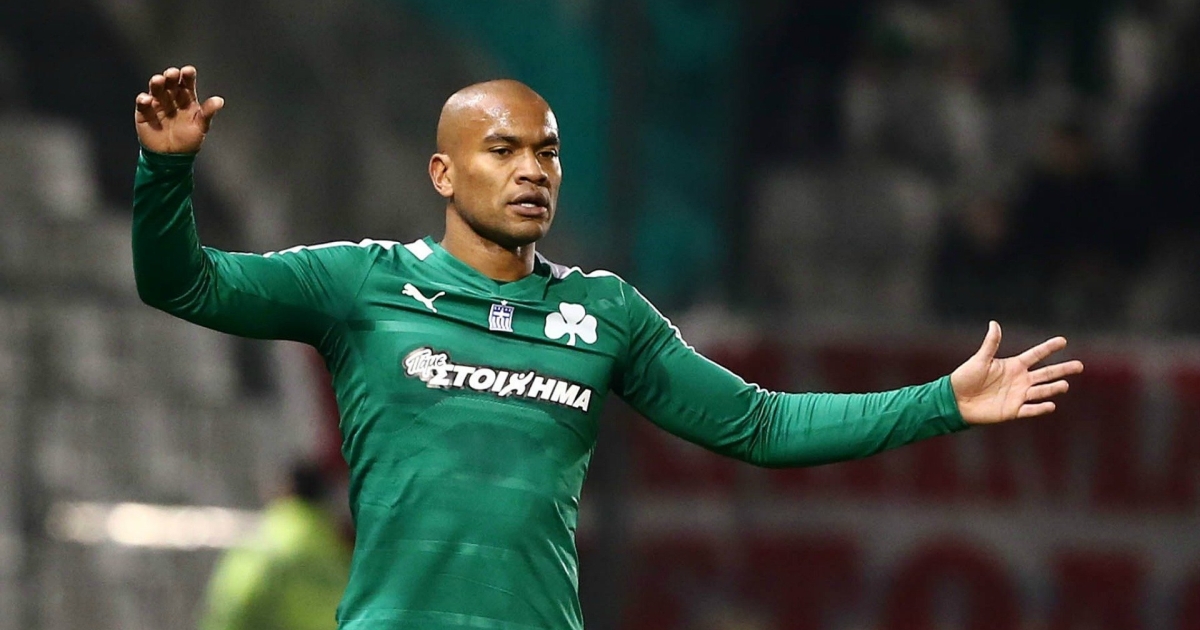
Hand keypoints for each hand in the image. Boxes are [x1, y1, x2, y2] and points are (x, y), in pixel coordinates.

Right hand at [134, 66, 223, 153]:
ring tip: (158, 81)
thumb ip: (208, 113)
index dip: (187, 76)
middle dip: (171, 76)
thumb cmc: (188, 140)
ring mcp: (158, 104)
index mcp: (187, 99)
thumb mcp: (201, 126)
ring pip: (156, 89)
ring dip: (157, 83)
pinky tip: (147, 99)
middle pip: (170, 83)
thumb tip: (219, 101)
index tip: (188, 71)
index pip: (187, 84)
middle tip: (172, 74)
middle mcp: (172, 99)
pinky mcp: (145, 113)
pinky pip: (143, 103)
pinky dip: (144, 100)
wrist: (172, 157)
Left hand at [950, 321, 1083, 424]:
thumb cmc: (965, 378)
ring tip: (1065, 385)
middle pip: (1046, 373)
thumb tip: (994, 324)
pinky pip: (1030, 409)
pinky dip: (1040, 408)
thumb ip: (990, 344)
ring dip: (1053, 388)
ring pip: (1042, 391)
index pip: (1036, 355)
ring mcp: (1018, 395)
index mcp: (1013, 365)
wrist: (956, 400)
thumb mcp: (980, 359)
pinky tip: (1051, 404)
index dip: (1049, 348)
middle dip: (1063, 369)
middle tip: (1079, 366)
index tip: (1063, 341)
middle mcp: (1020, 380)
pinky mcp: (1013, 410)